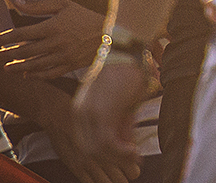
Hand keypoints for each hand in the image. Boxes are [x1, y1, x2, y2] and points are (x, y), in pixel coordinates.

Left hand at [0, 0, 102, 78]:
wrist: (114, 30)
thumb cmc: (88, 13)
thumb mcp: (65, 4)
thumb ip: (39, 6)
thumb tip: (16, 2)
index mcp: (53, 26)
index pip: (20, 34)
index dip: (4, 39)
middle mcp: (56, 43)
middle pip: (23, 51)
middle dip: (5, 54)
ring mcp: (63, 56)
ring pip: (34, 64)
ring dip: (17, 67)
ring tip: (6, 68)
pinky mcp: (71, 64)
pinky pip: (49, 73)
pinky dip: (36, 75)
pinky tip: (27, 74)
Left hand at [73, 60, 147, 181]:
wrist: (128, 51)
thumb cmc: (129, 72)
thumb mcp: (125, 103)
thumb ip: (123, 125)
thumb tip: (128, 145)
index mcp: (82, 111)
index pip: (88, 143)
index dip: (106, 155)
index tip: (126, 158)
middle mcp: (80, 114)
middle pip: (89, 150)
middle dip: (112, 161)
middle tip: (132, 164)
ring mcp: (88, 114)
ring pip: (97, 150)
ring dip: (117, 158)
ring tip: (135, 158)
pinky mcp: (101, 113)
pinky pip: (106, 142)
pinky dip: (120, 151)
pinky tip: (134, 152)